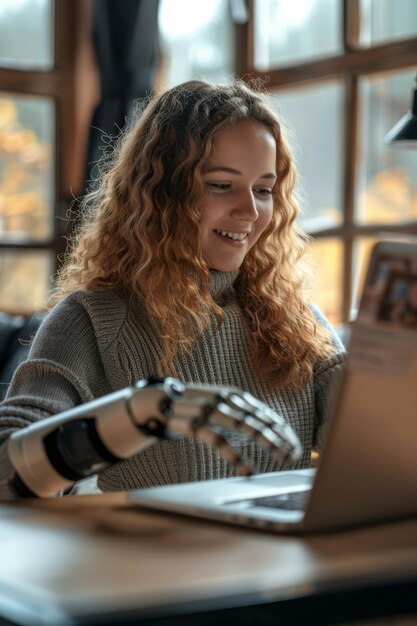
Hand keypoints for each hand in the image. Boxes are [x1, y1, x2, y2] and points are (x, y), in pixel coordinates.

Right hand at [164, 382, 301, 474]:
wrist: (159, 401)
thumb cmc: (195, 406)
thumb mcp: (219, 404)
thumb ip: (240, 412)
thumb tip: (269, 426)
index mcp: (232, 394)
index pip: (263, 412)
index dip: (281, 429)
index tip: (295, 445)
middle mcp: (223, 399)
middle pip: (257, 418)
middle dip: (279, 437)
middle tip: (294, 454)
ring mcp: (209, 410)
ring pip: (243, 425)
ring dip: (266, 441)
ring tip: (282, 456)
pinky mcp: (194, 424)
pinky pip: (219, 441)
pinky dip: (236, 456)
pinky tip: (249, 470)